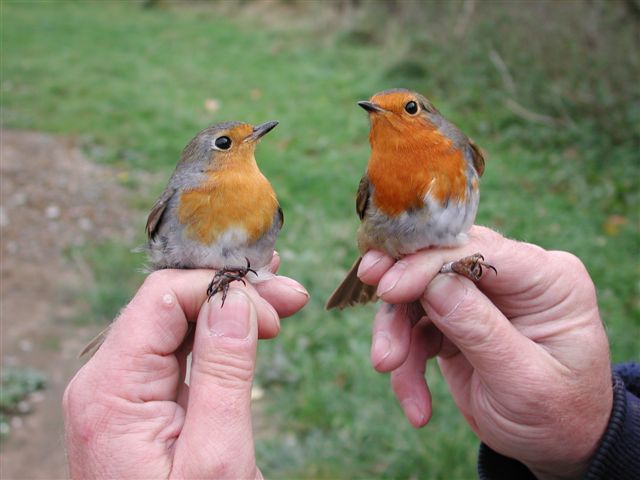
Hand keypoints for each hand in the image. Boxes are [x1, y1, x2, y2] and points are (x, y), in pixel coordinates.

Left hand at [63, 254, 307, 478]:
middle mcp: (107, 381)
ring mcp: (124, 391)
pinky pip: (181, 351)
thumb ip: (223, 371)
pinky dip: (220, 335)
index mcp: (110, 390)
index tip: (274, 308)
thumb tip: (236, 298)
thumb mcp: (216, 456)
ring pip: (179, 323)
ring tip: (282, 302)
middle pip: (170, 304)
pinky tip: (252, 324)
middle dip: (233, 293)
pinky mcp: (143, 402)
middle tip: (290, 295)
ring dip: (232, 309)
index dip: (220, 290)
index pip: (162, 298)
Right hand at [360, 226, 611, 479]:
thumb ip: (480, 330)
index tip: (388, 288)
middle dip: (403, 287)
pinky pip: (417, 326)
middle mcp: (514, 278)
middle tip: (372, 290)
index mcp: (548, 279)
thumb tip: (433, 285)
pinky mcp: (457, 318)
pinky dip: (407, 362)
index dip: (429, 262)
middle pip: (442, 261)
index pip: (480, 250)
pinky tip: (416, 404)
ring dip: (397, 331)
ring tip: (387, 366)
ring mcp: (483, 297)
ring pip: (420, 294)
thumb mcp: (523, 380)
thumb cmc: (556, 415)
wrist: (556, 446)